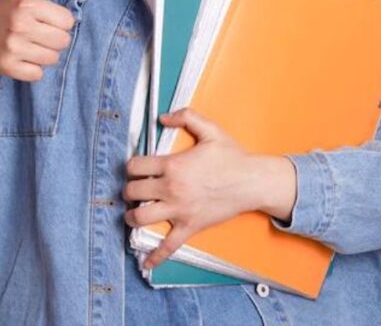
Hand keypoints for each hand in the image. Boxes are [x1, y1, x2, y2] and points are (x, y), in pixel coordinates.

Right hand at [0, 0, 76, 87]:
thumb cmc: (7, 9)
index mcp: (26, 3)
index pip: (69, 22)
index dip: (58, 21)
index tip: (41, 18)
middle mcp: (18, 25)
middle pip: (63, 41)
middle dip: (53, 39)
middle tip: (35, 33)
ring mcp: (11, 48)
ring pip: (53, 59)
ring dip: (44, 54)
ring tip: (28, 44)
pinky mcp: (7, 68)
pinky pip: (38, 74)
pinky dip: (32, 70)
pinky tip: (21, 58)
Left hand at [123, 108, 261, 269]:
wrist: (252, 181)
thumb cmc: (232, 157)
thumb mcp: (210, 130)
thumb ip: (186, 116)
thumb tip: (163, 117)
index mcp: (173, 165)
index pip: (136, 167)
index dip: (131, 167)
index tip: (135, 168)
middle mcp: (171, 188)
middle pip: (133, 192)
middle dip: (128, 190)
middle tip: (133, 189)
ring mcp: (179, 210)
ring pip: (141, 218)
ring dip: (132, 216)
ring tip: (133, 213)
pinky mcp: (190, 226)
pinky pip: (169, 245)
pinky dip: (155, 257)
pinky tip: (146, 263)